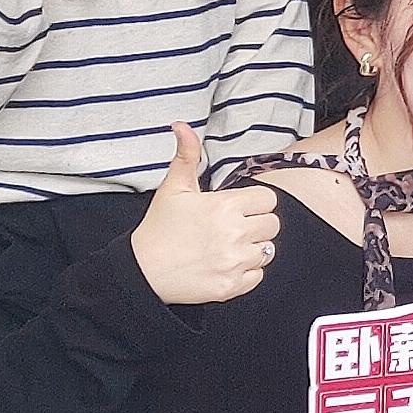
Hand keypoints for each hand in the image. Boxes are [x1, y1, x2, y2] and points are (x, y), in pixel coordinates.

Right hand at [130, 125, 278, 305]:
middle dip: (256, 224)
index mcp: (225, 207)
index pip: (268, 200)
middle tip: (232, 228)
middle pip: (272, 224)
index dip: (254, 203)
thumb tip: (181, 126)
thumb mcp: (173, 188)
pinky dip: (247, 272)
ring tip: (228, 246)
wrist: (140, 272)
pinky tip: (226, 265)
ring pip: (268, 250)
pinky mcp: (231, 287)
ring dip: (253, 248)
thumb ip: (186, 155)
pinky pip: (258, 276)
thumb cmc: (158, 229)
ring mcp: (234, 262)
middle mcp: (235, 234)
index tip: (238, 208)